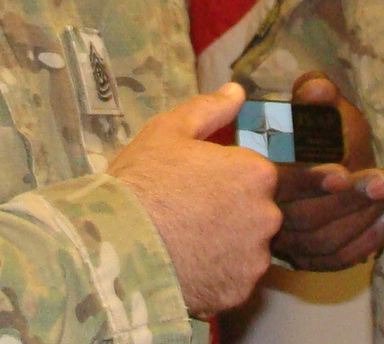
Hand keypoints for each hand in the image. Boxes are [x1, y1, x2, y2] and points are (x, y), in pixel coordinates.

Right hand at [108, 82, 281, 316]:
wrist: (117, 245)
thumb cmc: (142, 182)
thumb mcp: (168, 131)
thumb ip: (210, 109)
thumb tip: (236, 91)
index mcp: (256, 173)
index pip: (255, 175)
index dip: (224, 179)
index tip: (196, 186)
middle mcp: (267, 216)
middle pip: (256, 212)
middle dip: (230, 213)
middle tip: (189, 215)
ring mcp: (254, 258)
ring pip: (247, 248)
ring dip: (226, 246)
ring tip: (185, 243)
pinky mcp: (239, 292)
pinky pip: (233, 279)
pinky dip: (216, 275)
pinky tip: (186, 266)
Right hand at [270, 72, 383, 271]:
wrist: (317, 159)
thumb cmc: (316, 130)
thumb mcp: (314, 105)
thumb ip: (314, 93)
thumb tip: (317, 88)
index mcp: (260, 175)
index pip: (280, 185)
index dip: (311, 181)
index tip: (345, 172)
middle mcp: (267, 214)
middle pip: (306, 219)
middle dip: (351, 201)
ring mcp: (288, 241)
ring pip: (325, 242)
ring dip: (365, 220)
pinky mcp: (309, 258)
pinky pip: (339, 259)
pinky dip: (371, 239)